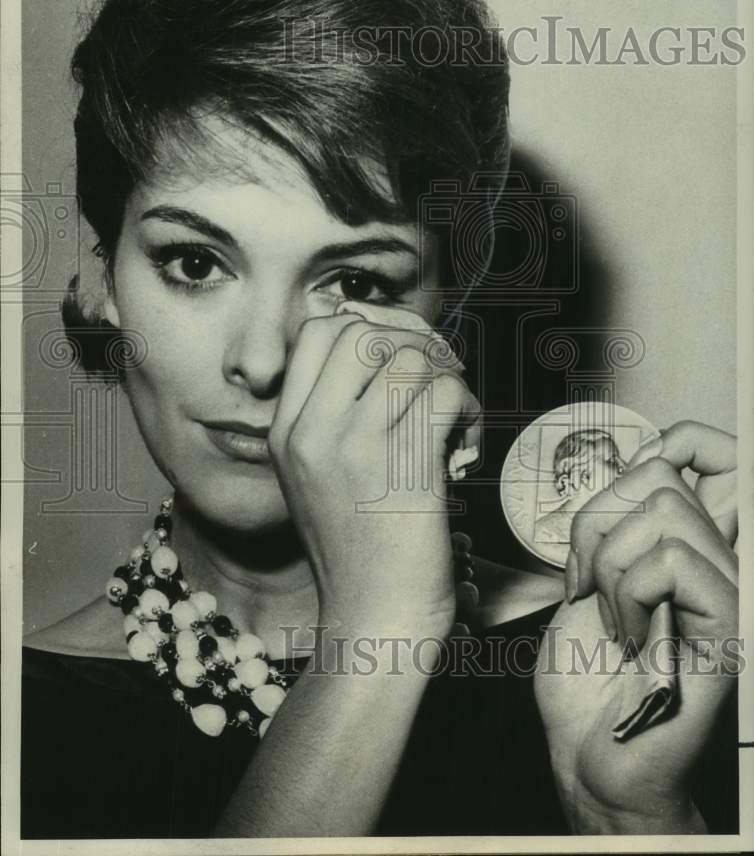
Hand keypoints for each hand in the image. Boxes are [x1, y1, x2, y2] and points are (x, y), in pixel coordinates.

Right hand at [268, 313, 479, 637]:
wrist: (372, 618)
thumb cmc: (357, 549)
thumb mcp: (316, 477)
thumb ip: (334, 416)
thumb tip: (386, 355)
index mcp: (287, 430)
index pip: (317, 331)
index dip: (366, 331)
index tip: (396, 362)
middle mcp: (314, 432)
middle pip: (362, 333)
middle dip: (409, 345)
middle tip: (432, 382)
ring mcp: (357, 449)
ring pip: (410, 358)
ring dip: (445, 378)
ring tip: (450, 418)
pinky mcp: (405, 469)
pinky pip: (444, 394)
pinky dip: (465, 409)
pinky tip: (463, 443)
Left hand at [534, 420, 737, 832]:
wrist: (588, 755)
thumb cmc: (587, 677)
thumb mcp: (592, 576)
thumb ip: (622, 520)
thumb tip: (646, 463)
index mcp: (693, 546)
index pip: (718, 455)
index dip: (679, 442)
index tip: (627, 483)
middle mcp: (723, 562)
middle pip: (666, 471)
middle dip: (598, 518)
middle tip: (590, 579)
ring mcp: (731, 593)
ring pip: (666, 509)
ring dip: (609, 563)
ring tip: (612, 616)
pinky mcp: (730, 628)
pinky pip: (671, 560)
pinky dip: (626, 592)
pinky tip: (629, 636)